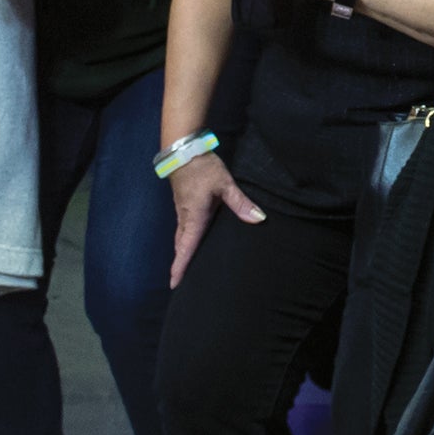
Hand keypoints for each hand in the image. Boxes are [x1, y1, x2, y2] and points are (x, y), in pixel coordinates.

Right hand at [168, 150, 263, 286]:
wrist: (184, 150)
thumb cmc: (203, 168)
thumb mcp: (224, 184)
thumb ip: (240, 203)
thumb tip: (259, 218)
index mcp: (195, 218)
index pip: (185, 248)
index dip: (180, 267)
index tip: (175, 284)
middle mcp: (186, 218)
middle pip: (180, 247)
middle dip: (180, 265)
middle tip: (179, 283)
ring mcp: (183, 211)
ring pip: (180, 238)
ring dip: (182, 253)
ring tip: (186, 268)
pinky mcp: (184, 205)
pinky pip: (183, 229)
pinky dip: (184, 241)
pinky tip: (192, 242)